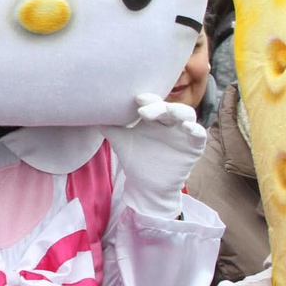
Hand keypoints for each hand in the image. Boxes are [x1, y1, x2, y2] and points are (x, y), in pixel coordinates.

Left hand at [105, 93, 206, 217]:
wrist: (146, 185)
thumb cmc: (135, 158)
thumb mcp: (121, 141)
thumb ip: (109, 126)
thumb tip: (85, 110)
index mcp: (153, 117)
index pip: (153, 102)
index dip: (147, 99)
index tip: (136, 99)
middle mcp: (169, 121)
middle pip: (169, 107)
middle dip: (159, 106)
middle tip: (144, 110)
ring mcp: (183, 133)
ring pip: (187, 115)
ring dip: (178, 112)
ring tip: (168, 113)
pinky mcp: (193, 147)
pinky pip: (199, 135)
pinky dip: (196, 130)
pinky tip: (188, 128)